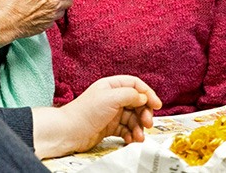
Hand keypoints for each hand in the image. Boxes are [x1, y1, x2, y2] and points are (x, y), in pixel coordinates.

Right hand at [0, 0, 79, 48]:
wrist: (5, 23)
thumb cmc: (13, 0)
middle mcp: (54, 7)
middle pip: (69, 1)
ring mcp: (49, 19)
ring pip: (62, 11)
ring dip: (62, 5)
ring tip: (57, 0)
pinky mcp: (43, 28)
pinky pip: (53, 21)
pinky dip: (53, 15)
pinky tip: (46, 12)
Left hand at [30, 75, 161, 158]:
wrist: (69, 132)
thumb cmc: (86, 112)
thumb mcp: (111, 98)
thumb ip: (130, 95)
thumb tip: (143, 97)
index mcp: (112, 86)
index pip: (135, 85)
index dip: (148, 93)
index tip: (157, 105)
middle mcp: (113, 98)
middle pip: (137, 103)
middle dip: (144, 113)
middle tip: (148, 123)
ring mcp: (111, 113)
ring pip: (133, 118)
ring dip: (138, 127)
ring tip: (138, 136)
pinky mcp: (109, 127)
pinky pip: (126, 129)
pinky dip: (131, 134)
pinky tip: (131, 139)